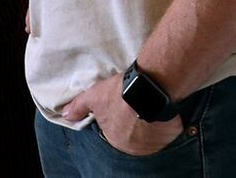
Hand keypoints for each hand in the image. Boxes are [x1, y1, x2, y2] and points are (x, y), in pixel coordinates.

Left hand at [62, 73, 183, 156]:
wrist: (148, 87)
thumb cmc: (119, 94)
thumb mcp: (94, 96)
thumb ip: (79, 107)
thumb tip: (65, 115)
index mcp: (115, 140)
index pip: (116, 134)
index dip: (120, 121)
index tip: (125, 111)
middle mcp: (134, 147)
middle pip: (134, 137)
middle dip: (135, 126)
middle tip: (139, 109)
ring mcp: (153, 143)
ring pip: (152, 136)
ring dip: (152, 127)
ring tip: (153, 108)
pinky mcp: (170, 135)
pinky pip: (170, 132)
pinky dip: (168, 125)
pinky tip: (166, 112)